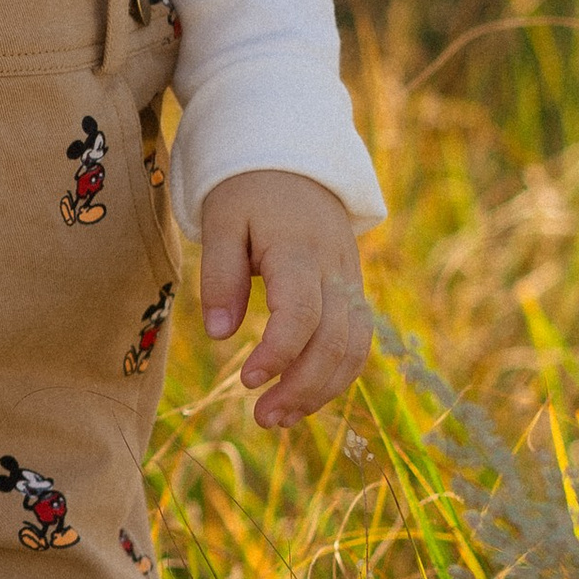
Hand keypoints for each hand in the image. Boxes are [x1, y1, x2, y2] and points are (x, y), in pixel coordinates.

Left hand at [196, 170, 372, 426]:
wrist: (295, 160)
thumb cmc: (248, 190)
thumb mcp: (222, 221)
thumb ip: (220, 275)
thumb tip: (221, 334)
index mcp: (300, 249)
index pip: (301, 313)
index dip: (278, 353)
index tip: (245, 380)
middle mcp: (336, 268)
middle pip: (336, 340)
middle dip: (302, 387)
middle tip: (262, 418)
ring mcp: (351, 280)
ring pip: (354, 346)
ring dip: (322, 390)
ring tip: (280, 418)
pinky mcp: (353, 290)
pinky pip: (357, 340)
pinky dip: (336, 374)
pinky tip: (303, 398)